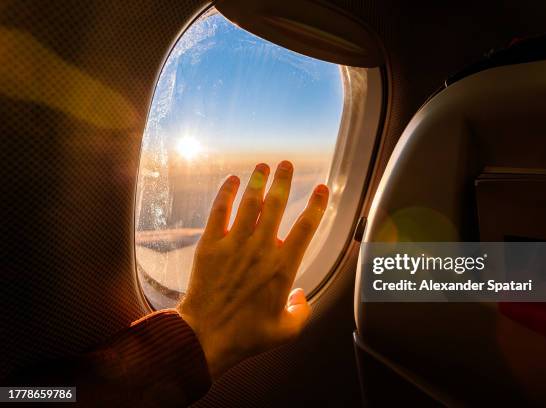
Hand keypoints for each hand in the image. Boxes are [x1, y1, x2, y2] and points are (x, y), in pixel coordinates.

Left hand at [177, 160, 328, 379]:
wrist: (206, 336)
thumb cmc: (247, 335)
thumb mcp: (286, 331)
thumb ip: (302, 311)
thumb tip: (302, 295)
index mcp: (283, 267)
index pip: (306, 227)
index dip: (316, 205)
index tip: (321, 189)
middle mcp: (261, 249)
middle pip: (276, 205)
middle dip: (283, 181)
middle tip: (286, 164)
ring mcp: (235, 244)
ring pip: (250, 203)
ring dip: (258, 181)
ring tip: (263, 165)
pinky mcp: (211, 245)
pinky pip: (220, 211)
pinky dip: (227, 192)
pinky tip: (232, 180)